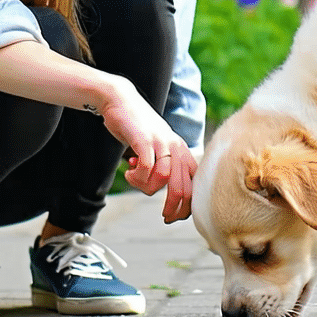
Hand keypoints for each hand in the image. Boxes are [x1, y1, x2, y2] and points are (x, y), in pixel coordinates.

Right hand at [96, 79, 195, 222]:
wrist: (121, 100)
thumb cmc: (137, 127)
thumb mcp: (156, 147)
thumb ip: (162, 166)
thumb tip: (160, 191)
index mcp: (182, 150)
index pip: (195, 183)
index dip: (188, 206)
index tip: (174, 217)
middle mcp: (176, 147)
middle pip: (183, 187)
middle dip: (174, 207)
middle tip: (165, 216)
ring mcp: (161, 142)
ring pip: (164, 179)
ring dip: (146, 187)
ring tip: (134, 179)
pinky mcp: (145, 140)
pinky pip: (147, 168)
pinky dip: (137, 177)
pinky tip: (129, 172)